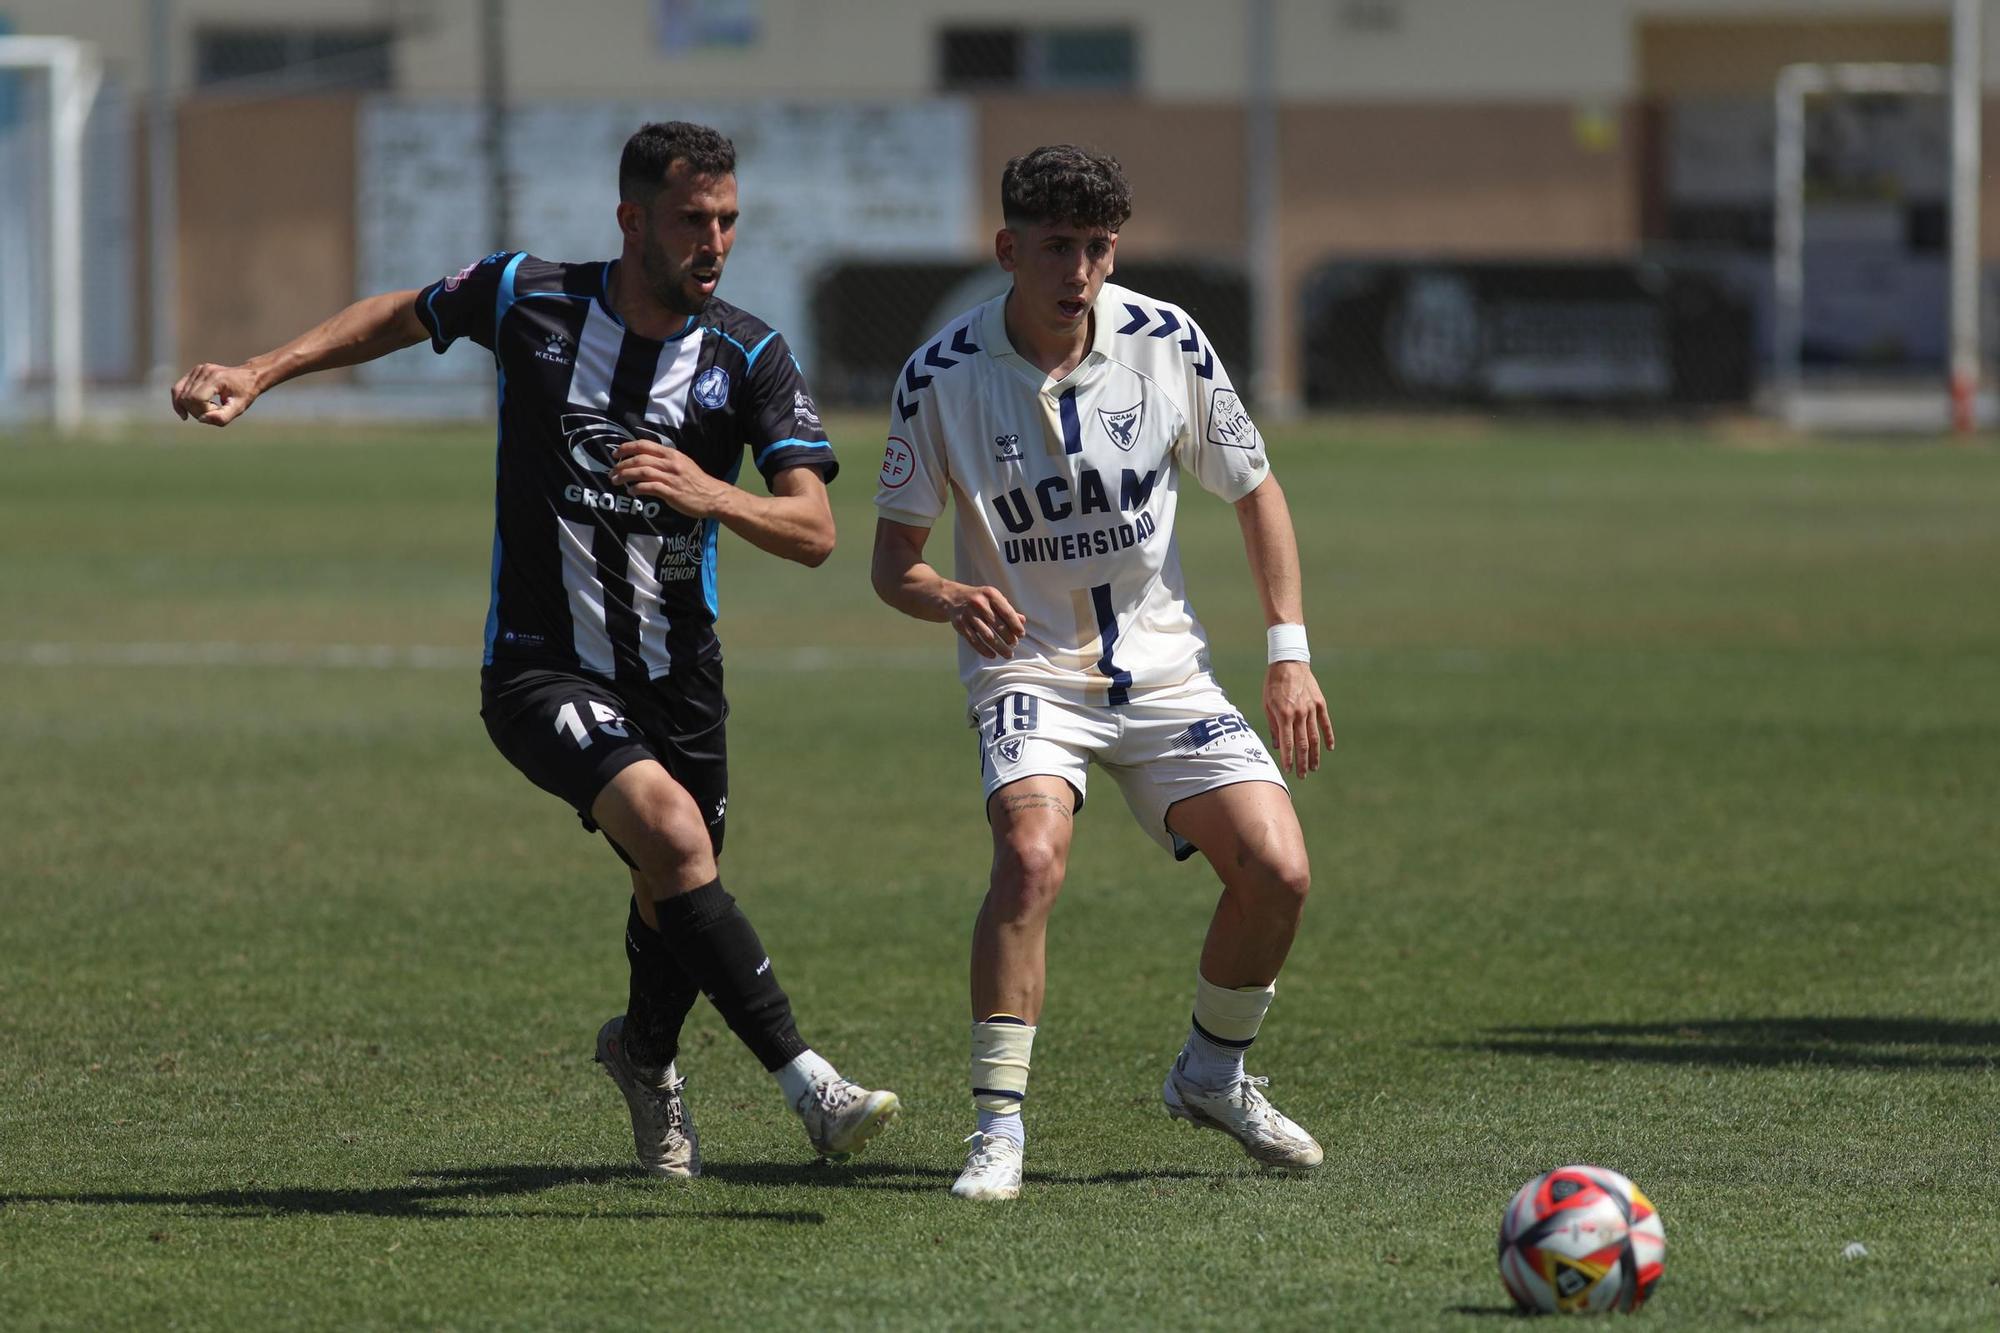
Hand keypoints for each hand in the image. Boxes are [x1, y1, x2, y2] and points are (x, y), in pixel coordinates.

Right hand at [170, 362, 260, 425]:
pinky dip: (182, 401)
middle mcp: (204, 371)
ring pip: (180, 394)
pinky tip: (188, 410)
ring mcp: (197, 370)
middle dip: (196, 411)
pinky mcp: (194, 372)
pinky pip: (178, 388)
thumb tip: (201, 419)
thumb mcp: (239, 408)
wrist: (250, 376)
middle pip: (186, 398)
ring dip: (191, 407)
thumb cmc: (246, 393)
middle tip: (214, 410)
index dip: (203, 411)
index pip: (196, 399)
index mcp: (216, 378)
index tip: (217, 410)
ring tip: (209, 406)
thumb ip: (222, 417)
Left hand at [611, 439, 731, 517]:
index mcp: (671, 454)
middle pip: (640, 459)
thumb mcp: (682, 463)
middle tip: (611, 472)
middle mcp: (670, 463)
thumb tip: (645, 461)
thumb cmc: (696, 481)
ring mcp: (670, 478)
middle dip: (622, 465)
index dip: (627, 448)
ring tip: (616, 481)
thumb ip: (665, 460)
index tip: (616, 454)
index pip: (645, 445)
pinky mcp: (671, 492)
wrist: (712, 496)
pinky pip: (649, 488)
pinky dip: (637, 489)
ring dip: (625, 476)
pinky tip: (631, 492)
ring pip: (642, 472)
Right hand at [946, 584, 1025, 658]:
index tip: (1021, 635)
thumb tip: (1022, 621)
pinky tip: (992, 655)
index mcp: (990, 594)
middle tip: (1014, 645)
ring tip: (1008, 654)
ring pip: (986, 635)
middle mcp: (979, 603)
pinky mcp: (960, 625)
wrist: (953, 598)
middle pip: (997, 625)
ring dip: (999, 647)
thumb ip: (1007, 610)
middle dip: (1008, 638)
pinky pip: (974, 640)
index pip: (1007, 612)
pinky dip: (984, 650)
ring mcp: (968, 614)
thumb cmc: (980, 599)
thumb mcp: (993, 599)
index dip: (1015, 625)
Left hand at [1263, 660, 1333, 777]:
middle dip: (1302, 762)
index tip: (1288, 770)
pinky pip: (1325, 723)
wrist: (1288, 663)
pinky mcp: (1320, 703)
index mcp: (1284, 715)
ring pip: (1315, 737)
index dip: (1288, 758)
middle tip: (1302, 775)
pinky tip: (1329, 748)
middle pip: (1302, 744)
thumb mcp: (1267, 705)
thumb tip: (1276, 745)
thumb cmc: (1273, 685)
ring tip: (1314, 767)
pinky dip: (1328, 736)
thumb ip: (1273, 725)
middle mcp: (1299, 714)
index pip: (1287, 743)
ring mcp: (1311, 709)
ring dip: (1315, 754)